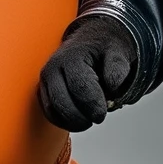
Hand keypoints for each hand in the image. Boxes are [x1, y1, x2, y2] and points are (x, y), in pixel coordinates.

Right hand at [37, 13, 141, 132]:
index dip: (92, 105)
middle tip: (97, 118)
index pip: (79, 87)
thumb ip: (117, 68)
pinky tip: (78, 120)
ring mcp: (46, 80)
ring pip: (52, 110)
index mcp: (71, 56)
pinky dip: (63, 122)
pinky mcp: (44, 90)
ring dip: (72, 122)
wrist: (92, 41)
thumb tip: (112, 87)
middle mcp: (53, 67)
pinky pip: (49, 113)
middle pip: (61, 102)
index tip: (102, 113)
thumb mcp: (118, 52)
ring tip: (89, 119)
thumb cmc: (104, 49)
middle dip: (81, 117)